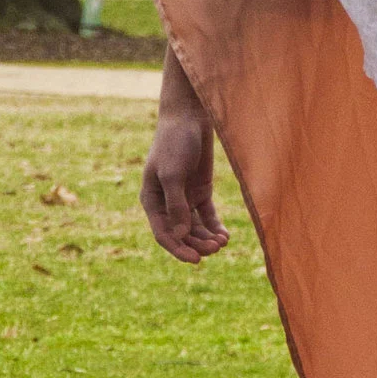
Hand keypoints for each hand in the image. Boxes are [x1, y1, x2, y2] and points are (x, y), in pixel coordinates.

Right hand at [142, 81, 228, 261]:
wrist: (189, 118)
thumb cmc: (174, 143)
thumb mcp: (173, 173)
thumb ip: (177, 204)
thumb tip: (181, 235)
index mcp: (152, 201)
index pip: (163, 233)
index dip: (178, 249)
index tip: (196, 260)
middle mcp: (167, 204)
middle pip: (181, 234)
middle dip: (197, 245)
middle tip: (215, 249)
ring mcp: (184, 199)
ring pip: (195, 229)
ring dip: (206, 239)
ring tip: (222, 243)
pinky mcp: (200, 192)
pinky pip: (207, 217)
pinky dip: (214, 228)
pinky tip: (225, 235)